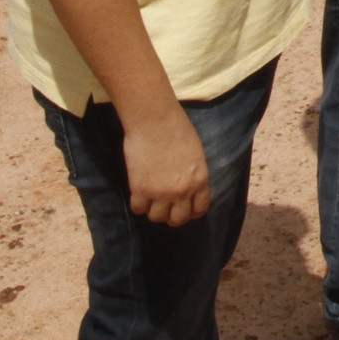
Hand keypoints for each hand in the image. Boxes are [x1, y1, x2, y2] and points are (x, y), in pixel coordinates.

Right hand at [122, 107, 211, 226]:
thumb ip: (193, 174)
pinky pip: (138, 209)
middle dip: (172, 216)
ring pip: (157, 218)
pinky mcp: (141, 190)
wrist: (155, 121)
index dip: (192, 212)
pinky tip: (138, 194)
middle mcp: (182, 191)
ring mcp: (161, 193)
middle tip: (165, 208)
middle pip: (178, 219)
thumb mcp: (195, 154)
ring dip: (153, 211)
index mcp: (200, 180)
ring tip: (150, 200)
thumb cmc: (177, 129)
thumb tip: (188, 186)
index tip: (185, 210)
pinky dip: (138, 204)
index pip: (200, 209)